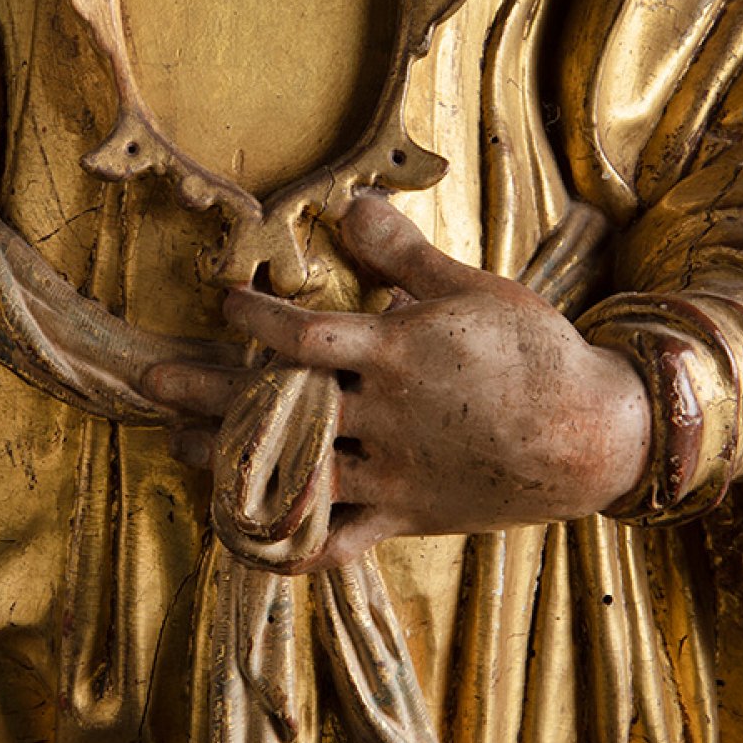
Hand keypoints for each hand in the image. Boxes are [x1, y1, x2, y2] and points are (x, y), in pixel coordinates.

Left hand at [144, 196, 649, 568]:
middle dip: (206, 390)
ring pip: (293, 472)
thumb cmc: (537, 354)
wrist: (595, 438)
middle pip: (278, 405)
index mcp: (396, 354)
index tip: (222, 302)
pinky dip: (287, 542)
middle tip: (147, 380)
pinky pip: (334, 542)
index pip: (307, 336)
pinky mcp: (404, 517)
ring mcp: (390, 473)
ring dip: (229, 461)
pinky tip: (245, 533)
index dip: (256, 318)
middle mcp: (383, 416)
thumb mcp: (474, 289)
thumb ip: (403, 254)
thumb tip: (351, 200)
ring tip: (179, 447)